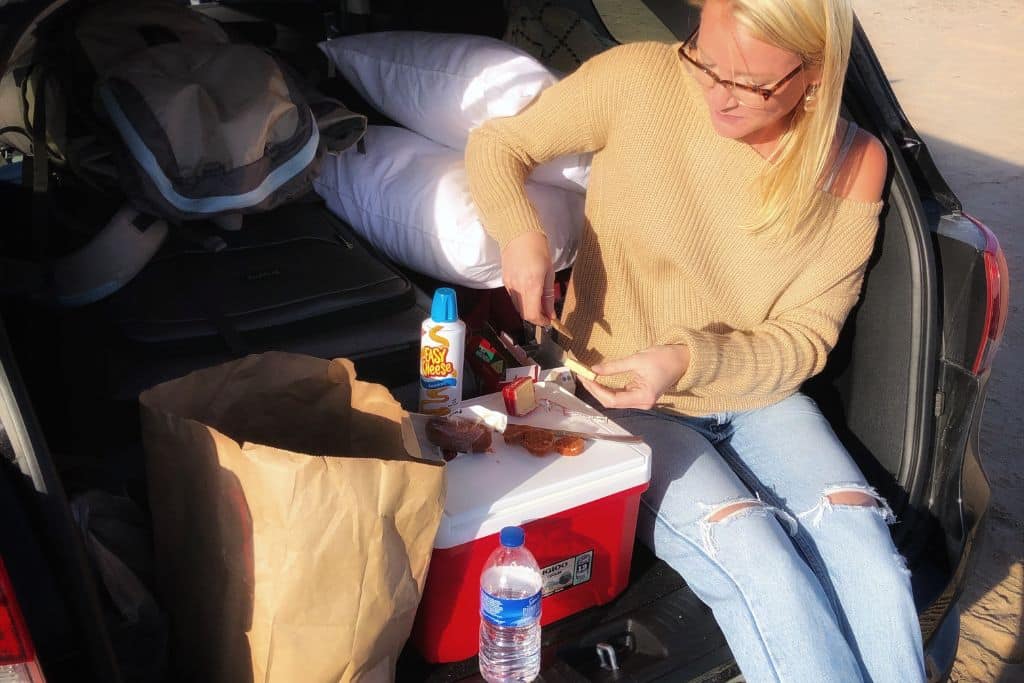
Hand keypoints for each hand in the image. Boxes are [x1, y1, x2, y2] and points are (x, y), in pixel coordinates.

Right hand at [501, 231, 555, 325]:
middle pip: (524, 314)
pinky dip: (522, 301)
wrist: (519, 234)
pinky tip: (530, 294)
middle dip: (536, 317)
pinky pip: (514, 298)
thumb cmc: (538, 249)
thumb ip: (549, 295)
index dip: (541, 322)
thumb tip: (550, 312)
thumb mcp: (549, 272)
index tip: (549, 321)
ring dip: (529, 310)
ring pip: (518, 307)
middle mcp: (517, 288)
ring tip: (540, 303)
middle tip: (546, 314)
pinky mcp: (505, 281)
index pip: (532, 314)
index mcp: (531, 285)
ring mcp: (509, 285)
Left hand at [576, 345, 690, 409]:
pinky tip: (597, 380)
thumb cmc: (663, 358)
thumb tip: (594, 369)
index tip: (585, 377)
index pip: (613, 400)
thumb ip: (614, 367)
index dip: (596, 389)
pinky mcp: (639, 395)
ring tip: (586, 377)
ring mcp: (640, 400)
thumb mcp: (637, 359)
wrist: (682, 359)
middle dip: (595, 390)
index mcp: (643, 397)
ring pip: (614, 400)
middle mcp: (642, 403)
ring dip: (599, 389)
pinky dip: (607, 388)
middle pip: (612, 402)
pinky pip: (619, 395)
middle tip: (582, 375)